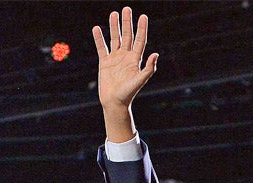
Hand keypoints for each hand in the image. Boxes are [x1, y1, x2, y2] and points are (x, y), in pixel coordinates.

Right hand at [92, 7, 157, 138]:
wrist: (115, 103)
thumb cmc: (128, 94)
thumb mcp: (139, 81)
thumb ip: (148, 68)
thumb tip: (156, 54)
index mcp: (135, 60)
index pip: (140, 40)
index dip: (142, 29)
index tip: (143, 16)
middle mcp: (126, 57)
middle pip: (128, 36)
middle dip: (127, 22)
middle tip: (127, 9)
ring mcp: (115, 59)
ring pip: (115, 39)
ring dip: (114, 26)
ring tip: (114, 13)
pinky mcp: (104, 63)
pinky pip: (101, 48)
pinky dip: (99, 38)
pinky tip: (96, 28)